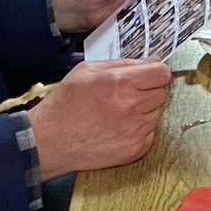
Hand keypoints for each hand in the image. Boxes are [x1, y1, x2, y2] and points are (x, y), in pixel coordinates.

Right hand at [28, 56, 172, 177]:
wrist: (49, 141)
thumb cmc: (64, 105)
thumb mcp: (86, 71)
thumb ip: (121, 64)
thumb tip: (149, 62)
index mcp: (120, 82)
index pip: (162, 73)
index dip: (155, 72)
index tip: (148, 76)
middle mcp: (131, 107)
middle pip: (161, 93)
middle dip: (147, 91)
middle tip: (126, 95)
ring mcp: (135, 130)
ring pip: (156, 113)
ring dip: (143, 111)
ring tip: (118, 113)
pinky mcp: (135, 149)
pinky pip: (150, 133)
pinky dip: (139, 130)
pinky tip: (118, 128)